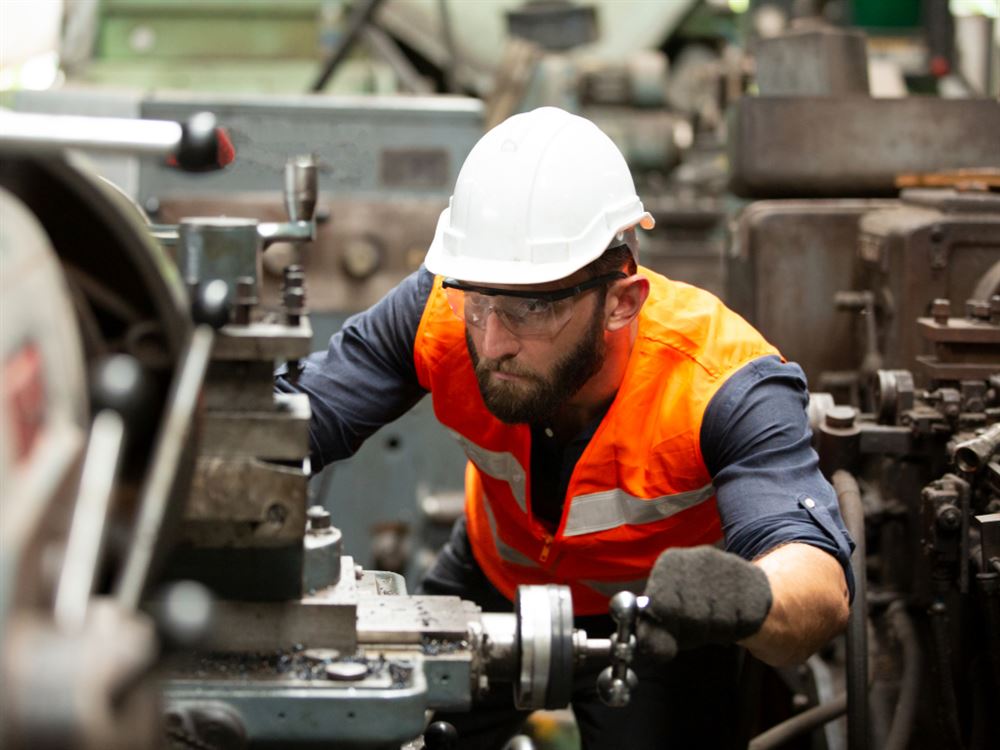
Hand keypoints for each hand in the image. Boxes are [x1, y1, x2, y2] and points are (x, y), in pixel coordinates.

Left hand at [637, 546, 772, 661]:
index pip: (662, 604)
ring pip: (719, 621)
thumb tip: (657, 651)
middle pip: (693, 616)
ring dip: (717, 631)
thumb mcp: (666, 616)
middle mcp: (699, 557)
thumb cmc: (692, 604)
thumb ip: (653, 633)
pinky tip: (733, 616)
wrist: (738, 587)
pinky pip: (743, 621)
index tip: (673, 627)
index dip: (668, 626)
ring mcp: (729, 566)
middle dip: (695, 631)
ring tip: (714, 620)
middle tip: (697, 627)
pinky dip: (737, 629)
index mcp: (671, 562)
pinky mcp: (753, 581)